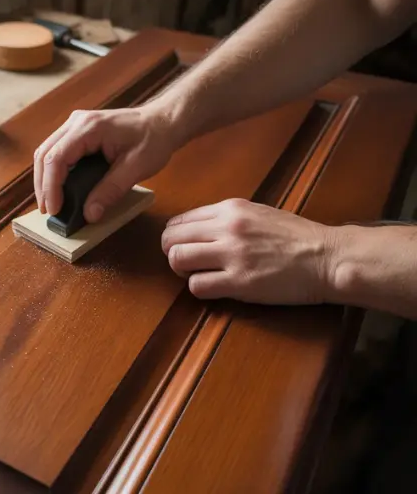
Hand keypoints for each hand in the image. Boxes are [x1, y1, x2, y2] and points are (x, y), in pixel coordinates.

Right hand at [33, 103, 179, 222]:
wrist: (162, 122)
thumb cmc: (153, 139)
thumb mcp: (136, 168)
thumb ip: (111, 191)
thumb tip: (90, 214)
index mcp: (89, 127)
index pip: (57, 158)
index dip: (51, 186)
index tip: (54, 210)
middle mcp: (76, 122)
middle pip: (44, 154)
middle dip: (43, 185)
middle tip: (48, 211)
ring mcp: (75, 125)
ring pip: (46, 152)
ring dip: (45, 179)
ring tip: (50, 203)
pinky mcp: (77, 132)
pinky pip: (57, 151)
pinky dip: (53, 172)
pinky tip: (58, 189)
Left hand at [161, 198, 338, 304]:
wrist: (327, 257)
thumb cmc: (296, 237)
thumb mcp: (258, 213)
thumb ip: (227, 219)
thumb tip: (198, 231)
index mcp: (230, 209)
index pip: (179, 220)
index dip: (176, 237)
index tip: (186, 247)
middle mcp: (226, 228)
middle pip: (171, 239)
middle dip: (172, 254)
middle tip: (187, 265)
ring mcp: (232, 255)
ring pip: (178, 260)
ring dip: (182, 271)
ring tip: (198, 275)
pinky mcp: (239, 282)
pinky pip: (197, 286)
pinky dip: (199, 289)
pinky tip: (215, 288)